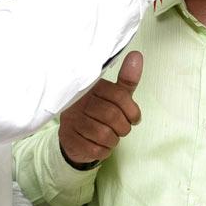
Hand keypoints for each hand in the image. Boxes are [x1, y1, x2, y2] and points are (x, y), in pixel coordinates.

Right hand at [58, 51, 142, 166]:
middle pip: (113, 116)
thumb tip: (137, 55)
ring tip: (111, 136)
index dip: (132, 110)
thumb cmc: (98, 111)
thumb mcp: (115, 94)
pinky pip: (95, 149)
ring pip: (104, 134)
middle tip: (122, 128)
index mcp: (92, 86)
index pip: (119, 95)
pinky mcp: (68, 138)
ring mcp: (71, 119)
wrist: (73, 133)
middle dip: (124, 127)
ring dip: (113, 139)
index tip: (134, 118)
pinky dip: (103, 150)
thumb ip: (127, 78)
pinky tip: (100, 144)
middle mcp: (79, 101)